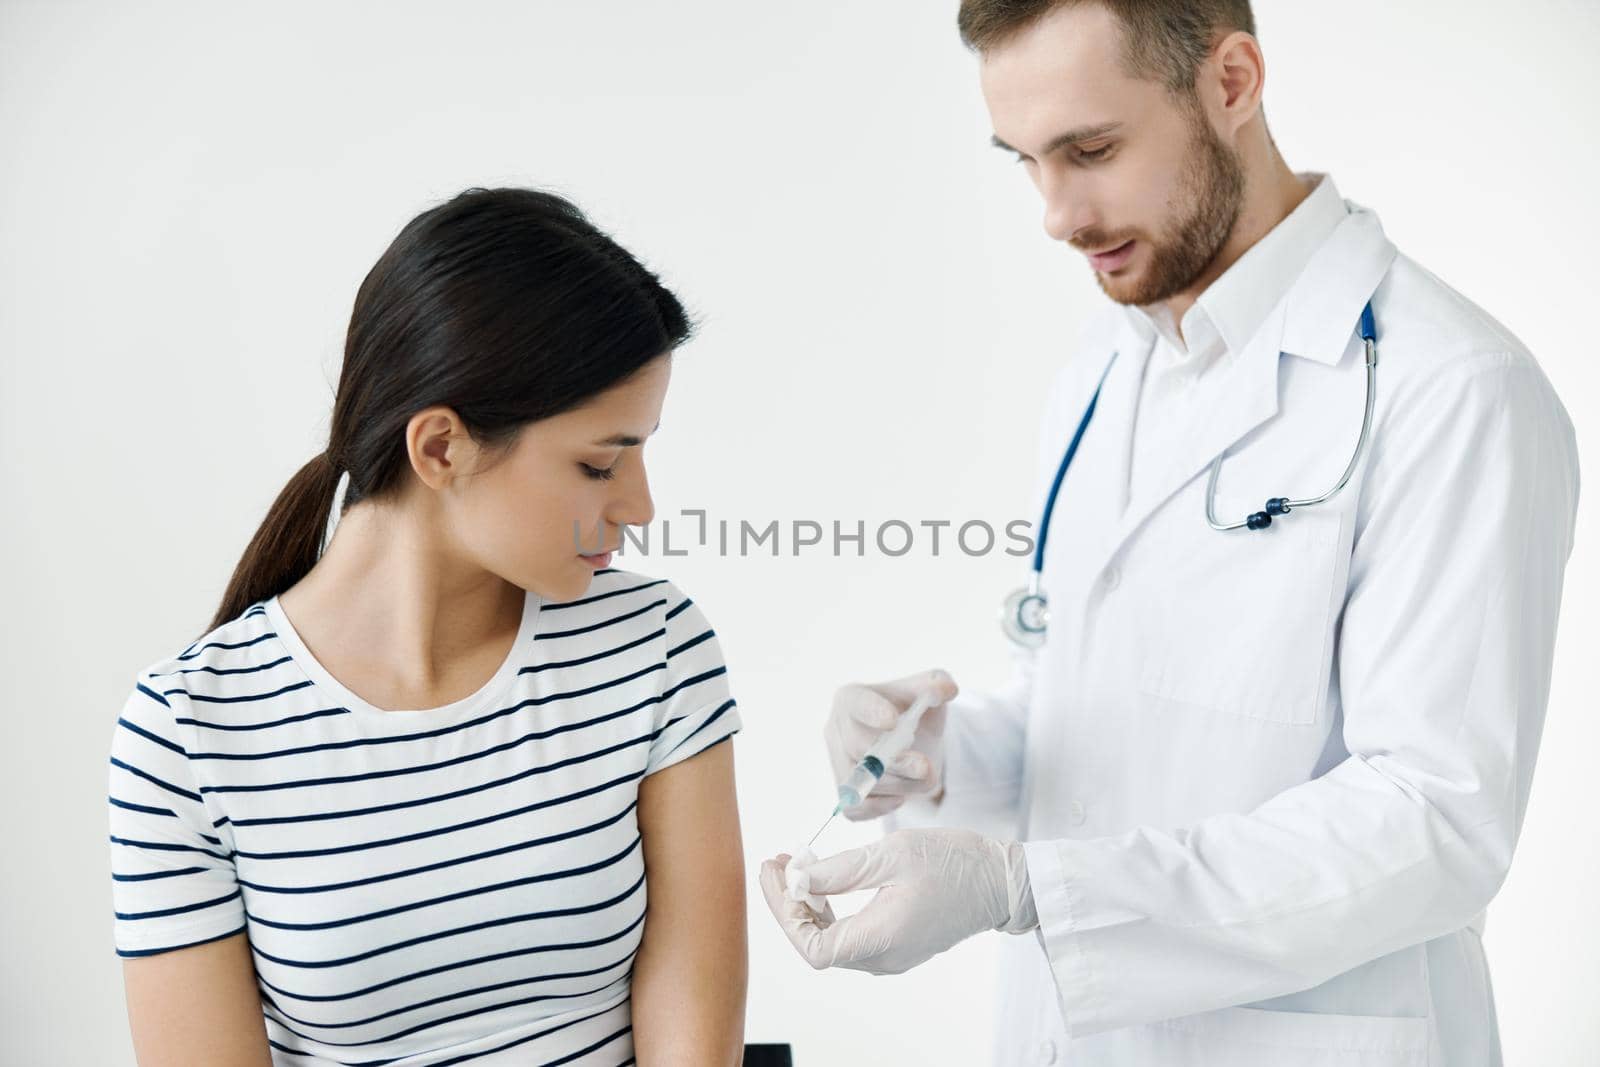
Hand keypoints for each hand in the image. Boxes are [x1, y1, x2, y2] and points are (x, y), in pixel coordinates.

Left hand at [758, 827, 1037, 975]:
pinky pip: (851, 934)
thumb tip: (796, 878)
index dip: (784, 912)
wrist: (1001, 881)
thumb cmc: (953, 862)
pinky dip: (830, 909)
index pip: (812, 946)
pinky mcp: (896, 943)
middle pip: (818, 943)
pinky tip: (824, 879)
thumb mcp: (892, 854)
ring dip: (808, 905)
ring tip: (796, 864)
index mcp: (881, 939)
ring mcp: (890, 954)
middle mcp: (883, 957)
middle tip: (779, 861)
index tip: (774, 872)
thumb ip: (840, 870)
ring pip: (832, 939)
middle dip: (790, 903)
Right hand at [825, 669, 957, 819]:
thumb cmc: (913, 710)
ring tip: (925, 776)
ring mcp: (836, 762)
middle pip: (858, 749)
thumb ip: (938, 684)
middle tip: (925, 767)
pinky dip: (881, 807)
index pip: (856, 703)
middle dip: (894, 761)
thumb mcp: (929, 692)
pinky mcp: (843, 791)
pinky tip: (902, 796)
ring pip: (859, 782)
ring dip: (898, 784)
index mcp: (852, 697)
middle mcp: (836, 729)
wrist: (909, 740)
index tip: (893, 720)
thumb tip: (947, 689)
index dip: (872, 712)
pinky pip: (856, 807)